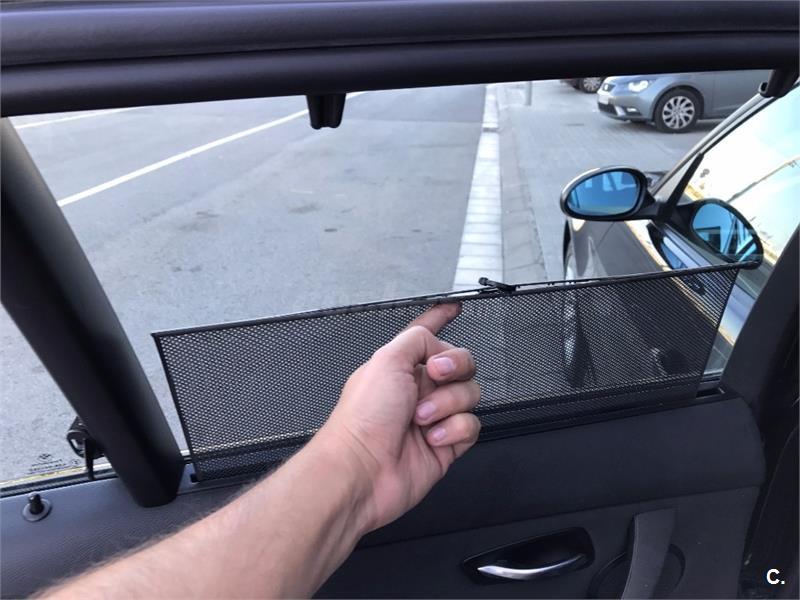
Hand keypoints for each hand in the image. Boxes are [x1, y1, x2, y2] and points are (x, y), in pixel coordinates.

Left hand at [315, 303, 480, 533]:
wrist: (363, 469)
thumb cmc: (363, 418)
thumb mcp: (387, 358)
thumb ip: (418, 338)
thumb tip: (439, 344)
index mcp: (400, 366)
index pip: (426, 336)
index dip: (440, 319)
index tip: (453, 308)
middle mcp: (417, 389)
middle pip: (461, 365)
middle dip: (455, 368)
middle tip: (436, 375)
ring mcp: (433, 417)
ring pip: (469, 395)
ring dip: (448, 404)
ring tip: (422, 418)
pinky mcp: (446, 444)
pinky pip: (471, 426)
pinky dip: (454, 429)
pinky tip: (433, 438)